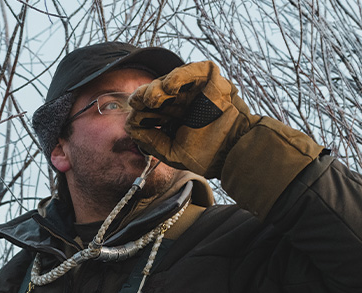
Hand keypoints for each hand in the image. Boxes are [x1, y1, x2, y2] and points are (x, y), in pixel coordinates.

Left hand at [126, 61, 257, 178]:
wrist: (233, 151)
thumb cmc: (206, 154)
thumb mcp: (171, 151)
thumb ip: (150, 140)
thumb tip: (129, 127)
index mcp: (174, 118)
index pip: (151, 110)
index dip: (140, 112)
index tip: (132, 118)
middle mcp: (183, 102)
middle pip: (157, 93)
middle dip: (144, 97)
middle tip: (136, 103)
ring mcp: (196, 89)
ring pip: (170, 81)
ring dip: (157, 87)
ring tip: (151, 98)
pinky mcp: (211, 78)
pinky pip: (192, 70)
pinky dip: (178, 76)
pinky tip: (168, 88)